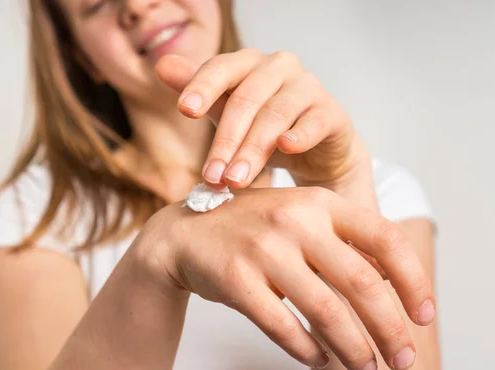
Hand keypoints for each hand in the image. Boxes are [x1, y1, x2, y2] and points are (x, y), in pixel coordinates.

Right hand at [133, 187, 435, 369]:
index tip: (425, 315)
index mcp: (320, 202)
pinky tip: (318, 358)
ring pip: (325, 310)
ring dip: (353, 348)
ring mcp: (263, 248)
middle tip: (401, 359)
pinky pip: (282, 325)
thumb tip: (394, 279)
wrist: (185, 234)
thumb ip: (345, 242)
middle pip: (363, 282)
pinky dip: (306, 348)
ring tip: (367, 369)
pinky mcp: (236, 278)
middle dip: (390, 328)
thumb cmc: (253, 230)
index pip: (385, 239)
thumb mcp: (301, 218)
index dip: (413, 281)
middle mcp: (295, 220)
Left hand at [155, 49, 365, 190]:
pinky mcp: (332, 113)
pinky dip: (300, 135)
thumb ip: (201, 94)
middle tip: (212, 175)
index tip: (185, 110)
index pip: (221, 68)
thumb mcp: (228, 114)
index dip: (203, 86)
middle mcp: (279, 67)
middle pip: (247, 98)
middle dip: (226, 139)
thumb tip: (162, 65)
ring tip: (236, 180)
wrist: (315, 152)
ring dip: (253, 149)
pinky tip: (287, 148)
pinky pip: (314, 121)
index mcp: (249, 64)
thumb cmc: (265, 130)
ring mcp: (308, 88)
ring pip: (276, 114)